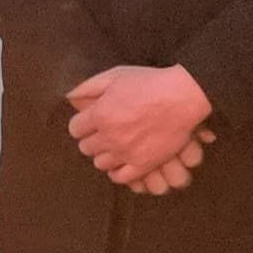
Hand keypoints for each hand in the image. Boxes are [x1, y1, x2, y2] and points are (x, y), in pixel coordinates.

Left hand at [66, 64, 213, 185]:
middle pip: (86, 148)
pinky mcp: (143, 164)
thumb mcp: (116, 75)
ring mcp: (126, 153)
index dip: (82, 124)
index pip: (75, 129)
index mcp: (100, 115)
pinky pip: (120, 177)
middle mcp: (109, 137)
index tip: (90, 121)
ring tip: (114, 146)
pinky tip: (122, 162)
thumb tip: (69, 95)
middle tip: (103, 133)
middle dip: (92, 139)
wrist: (183, 97)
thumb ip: (89, 87)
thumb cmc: (149, 82)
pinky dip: (117, 172)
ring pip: (100, 163)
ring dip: (104, 155)